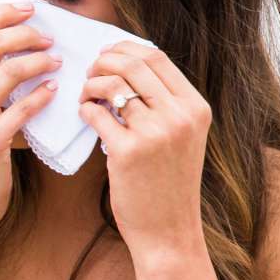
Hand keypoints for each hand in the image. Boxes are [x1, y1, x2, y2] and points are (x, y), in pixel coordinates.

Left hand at [78, 40, 210, 254]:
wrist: (169, 231)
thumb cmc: (168, 182)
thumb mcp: (182, 136)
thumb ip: (164, 102)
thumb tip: (127, 63)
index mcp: (195, 107)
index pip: (156, 57)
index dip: (125, 49)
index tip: (107, 55)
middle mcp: (179, 116)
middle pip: (132, 64)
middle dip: (103, 62)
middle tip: (89, 73)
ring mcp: (155, 133)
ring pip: (111, 85)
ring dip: (90, 85)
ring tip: (86, 96)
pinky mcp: (128, 152)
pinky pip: (96, 113)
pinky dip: (84, 109)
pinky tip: (85, 116)